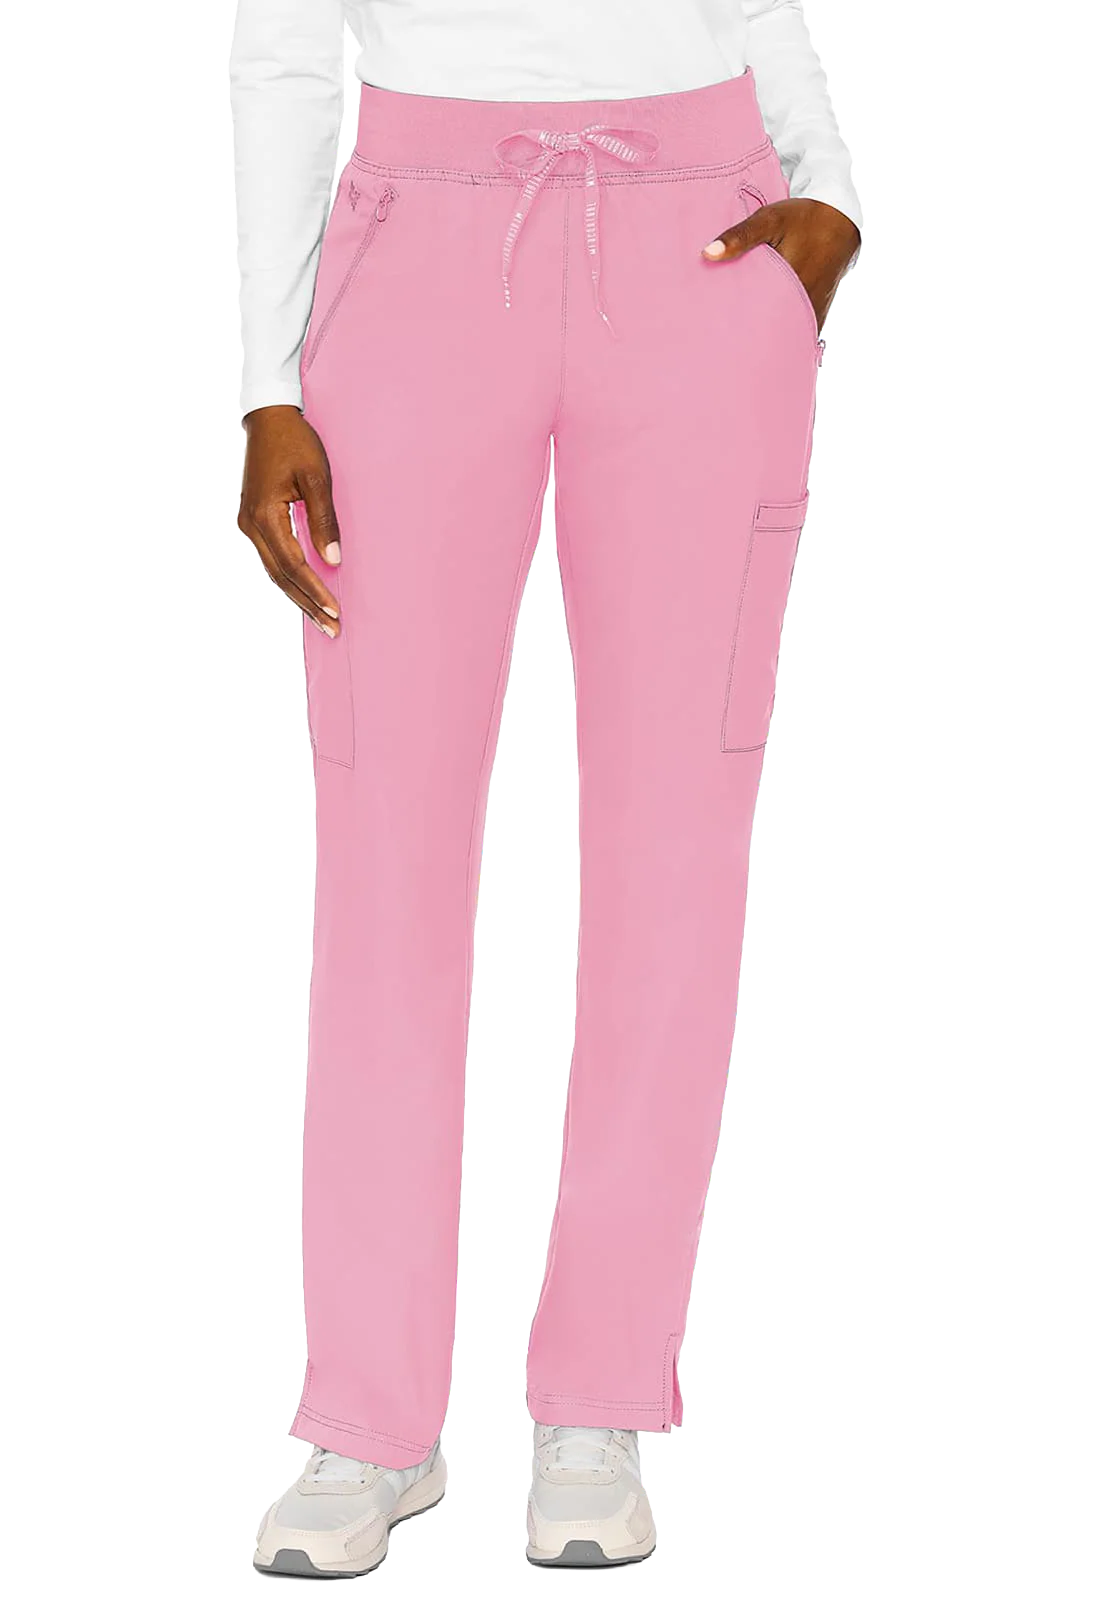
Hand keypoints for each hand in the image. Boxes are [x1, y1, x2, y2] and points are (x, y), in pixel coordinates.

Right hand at [237, 406, 342, 636]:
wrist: (268, 418)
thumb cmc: (295, 442)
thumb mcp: (317, 478)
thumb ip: (324, 521)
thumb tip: (332, 561)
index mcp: (266, 515)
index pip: (293, 564)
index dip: (315, 589)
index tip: (335, 610)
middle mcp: (252, 524)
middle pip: (281, 575)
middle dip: (308, 603)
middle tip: (331, 628)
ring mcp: (250, 523)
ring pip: (275, 570)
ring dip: (299, 595)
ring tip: (321, 618)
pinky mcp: (255, 520)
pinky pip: (272, 557)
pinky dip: (289, 578)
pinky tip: (304, 591)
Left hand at [702, 198, 860, 335]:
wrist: (841, 218)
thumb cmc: (803, 218)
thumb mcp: (769, 220)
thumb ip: (739, 237)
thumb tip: (706, 254)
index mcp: (788, 286)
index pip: (757, 319)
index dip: (738, 330)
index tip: (719, 335)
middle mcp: (804, 304)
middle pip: (772, 331)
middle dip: (751, 338)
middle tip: (726, 343)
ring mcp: (813, 311)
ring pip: (786, 334)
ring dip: (769, 336)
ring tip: (744, 343)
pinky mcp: (818, 311)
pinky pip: (798, 329)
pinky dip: (784, 331)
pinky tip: (767, 334)